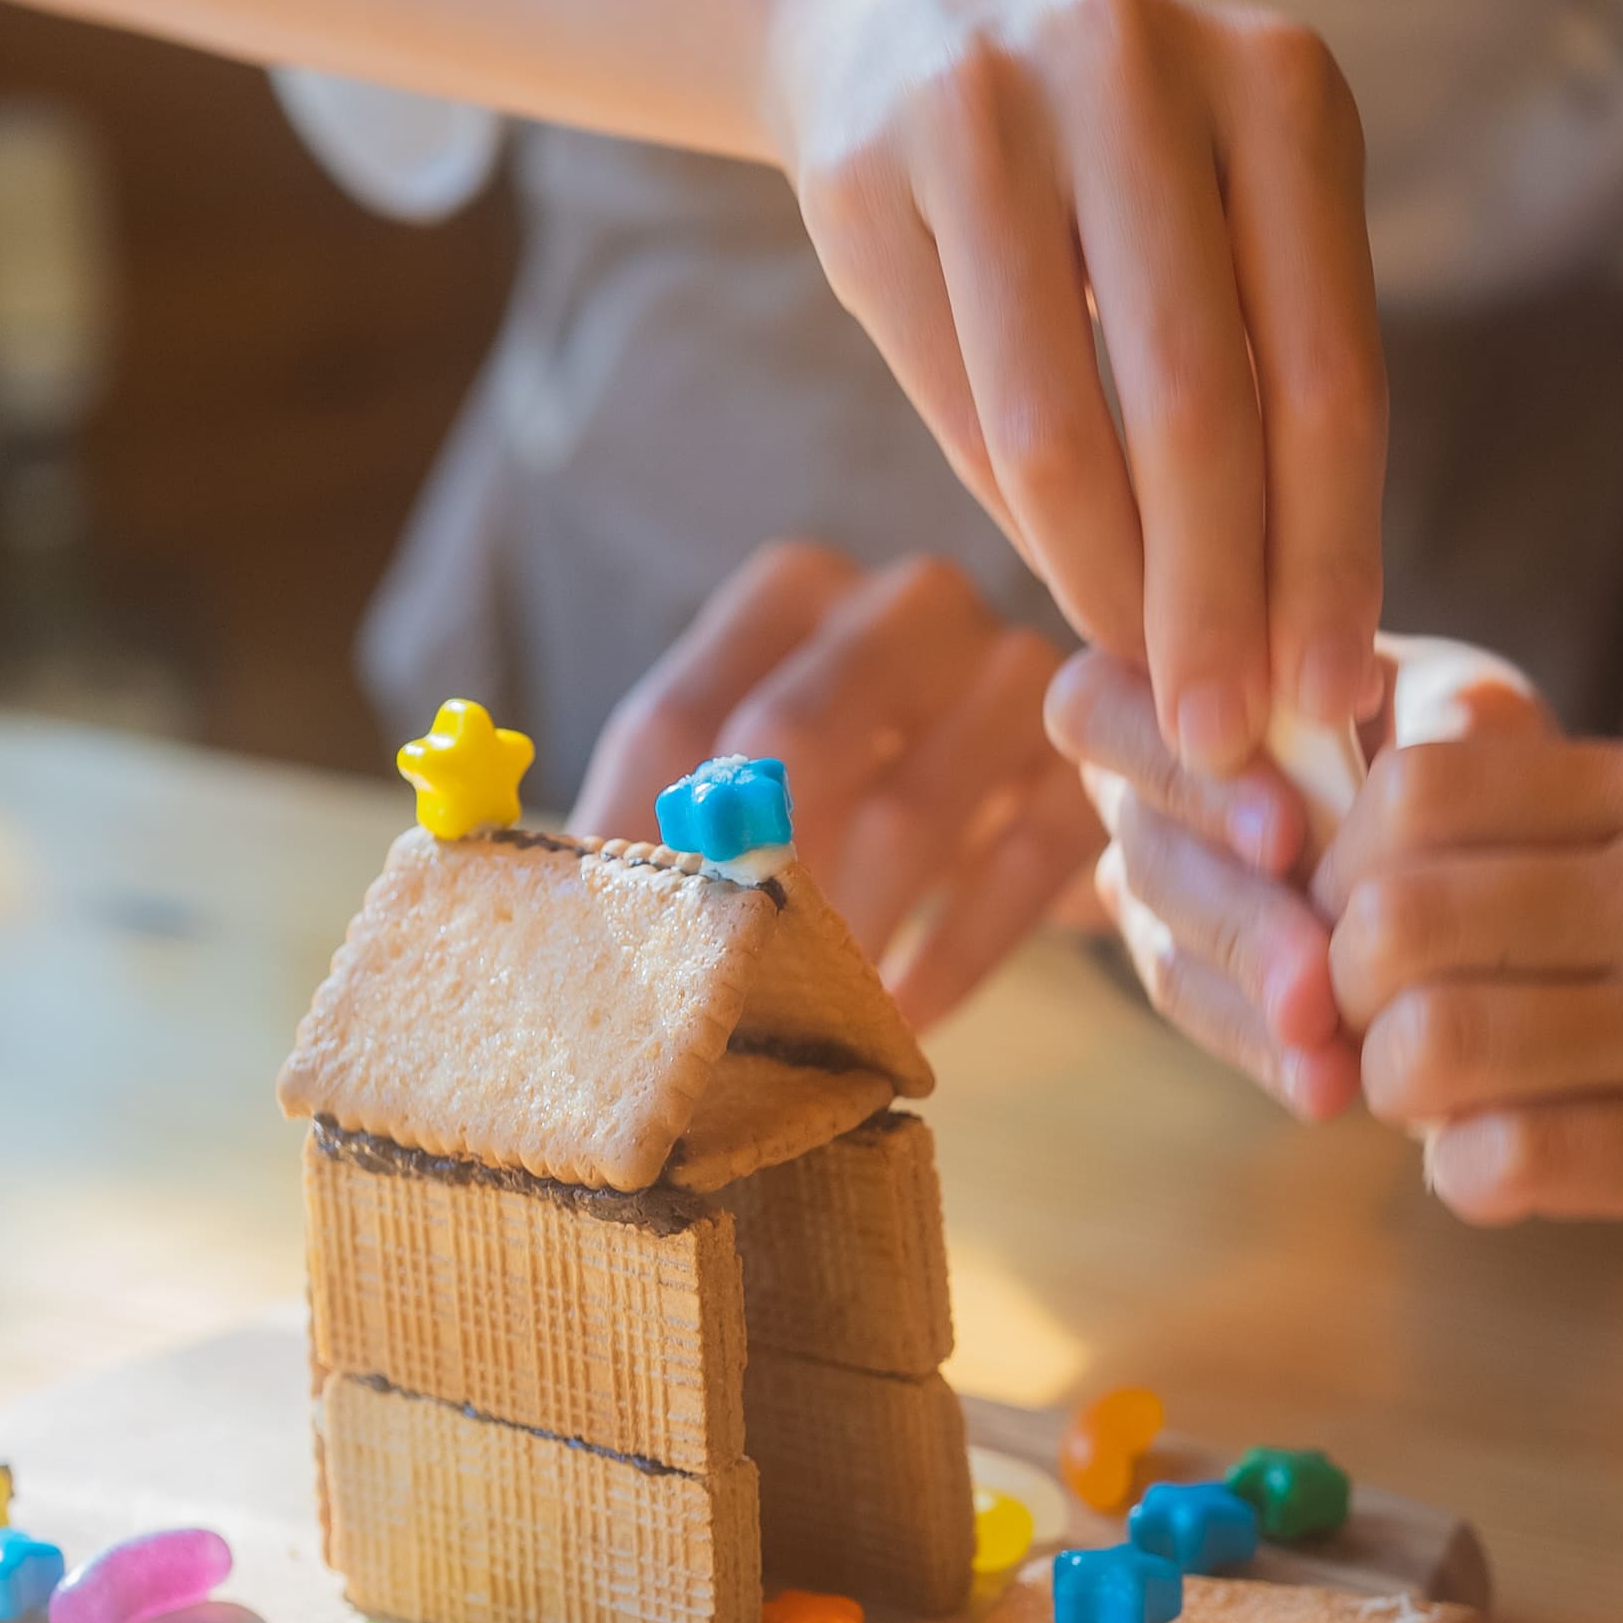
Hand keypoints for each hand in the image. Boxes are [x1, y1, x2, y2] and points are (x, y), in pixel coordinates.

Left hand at [570, 540, 1100, 1025]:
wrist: (1058, 791)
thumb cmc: (872, 797)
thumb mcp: (767, 783)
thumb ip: (664, 820)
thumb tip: (529, 899)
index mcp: (792, 591)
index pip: (678, 715)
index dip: (637, 845)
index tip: (617, 957)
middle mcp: (906, 601)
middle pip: (795, 734)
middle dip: (750, 884)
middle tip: (722, 998)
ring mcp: (1015, 668)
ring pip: (912, 808)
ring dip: (851, 939)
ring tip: (813, 1031)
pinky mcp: (1092, 758)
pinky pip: (1017, 865)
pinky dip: (953, 959)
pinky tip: (908, 1023)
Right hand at [763, 0, 1386, 776]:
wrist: (908, 12)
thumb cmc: (1128, 170)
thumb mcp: (1242, 218)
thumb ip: (1284, 393)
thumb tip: (1307, 663)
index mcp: (1281, 90)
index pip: (1328, 376)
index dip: (1329, 559)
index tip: (1328, 699)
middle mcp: (1135, 71)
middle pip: (1197, 410)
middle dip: (1212, 604)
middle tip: (1219, 735)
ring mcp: (984, 111)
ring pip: (1058, 427)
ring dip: (1101, 586)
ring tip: (1136, 679)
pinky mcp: (865, 176)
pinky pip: (954, 409)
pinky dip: (1016, 522)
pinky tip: (1060, 581)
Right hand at [1044, 639, 1551, 1118]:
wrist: (1496, 857)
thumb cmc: (1465, 749)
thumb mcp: (1473, 716)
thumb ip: (1443, 720)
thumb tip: (1413, 764)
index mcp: (1186, 687)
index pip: (1100, 711)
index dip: (1174, 772)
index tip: (1286, 833)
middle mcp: (1147, 787)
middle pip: (1143, 846)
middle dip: (1235, 911)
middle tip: (1313, 969)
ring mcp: (1162, 892)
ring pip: (1169, 946)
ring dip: (1253, 993)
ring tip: (1326, 1035)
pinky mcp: (1194, 980)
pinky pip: (1210, 1019)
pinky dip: (1270, 1052)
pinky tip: (1330, 1082)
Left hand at [1312, 740, 1622, 1270]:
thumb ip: (1588, 837)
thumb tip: (1401, 857)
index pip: (1420, 788)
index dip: (1350, 868)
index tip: (1373, 931)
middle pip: (1394, 917)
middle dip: (1348, 993)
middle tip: (1386, 1034)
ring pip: (1433, 1046)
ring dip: (1403, 1096)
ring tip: (1450, 1112)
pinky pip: (1511, 1164)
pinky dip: (1471, 1182)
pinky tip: (1513, 1178)